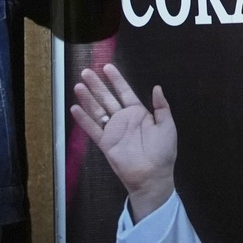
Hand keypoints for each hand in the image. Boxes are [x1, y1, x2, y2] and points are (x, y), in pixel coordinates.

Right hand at [70, 64, 178, 220]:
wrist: (153, 175)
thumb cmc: (163, 151)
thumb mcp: (167, 126)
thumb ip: (161, 106)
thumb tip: (157, 87)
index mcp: (139, 113)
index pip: (125, 92)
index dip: (116, 80)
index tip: (107, 67)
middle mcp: (123, 119)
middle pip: (107, 98)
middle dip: (97, 85)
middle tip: (86, 71)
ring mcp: (113, 130)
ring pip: (97, 110)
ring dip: (88, 98)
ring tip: (78, 85)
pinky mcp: (105, 143)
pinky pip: (93, 129)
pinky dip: (83, 119)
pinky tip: (75, 108)